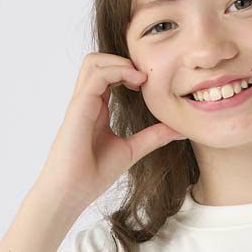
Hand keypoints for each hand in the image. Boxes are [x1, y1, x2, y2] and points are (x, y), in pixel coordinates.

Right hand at [37, 52, 186, 209]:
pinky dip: (117, 70)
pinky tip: (136, 82)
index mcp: (96, 108)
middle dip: (124, 60)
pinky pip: (96, 75)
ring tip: (141, 77)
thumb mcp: (132, 150)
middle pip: (99, 61)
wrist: (71, 191)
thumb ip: (153, 137)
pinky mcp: (79, 106)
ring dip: (120, 61)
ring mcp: (81, 102)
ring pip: (94, 61)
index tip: (150, 83)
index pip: (108, 74)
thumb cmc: (93, 175)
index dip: (129, 71)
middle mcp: (87, 101)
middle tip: (147, 76)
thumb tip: (179, 130)